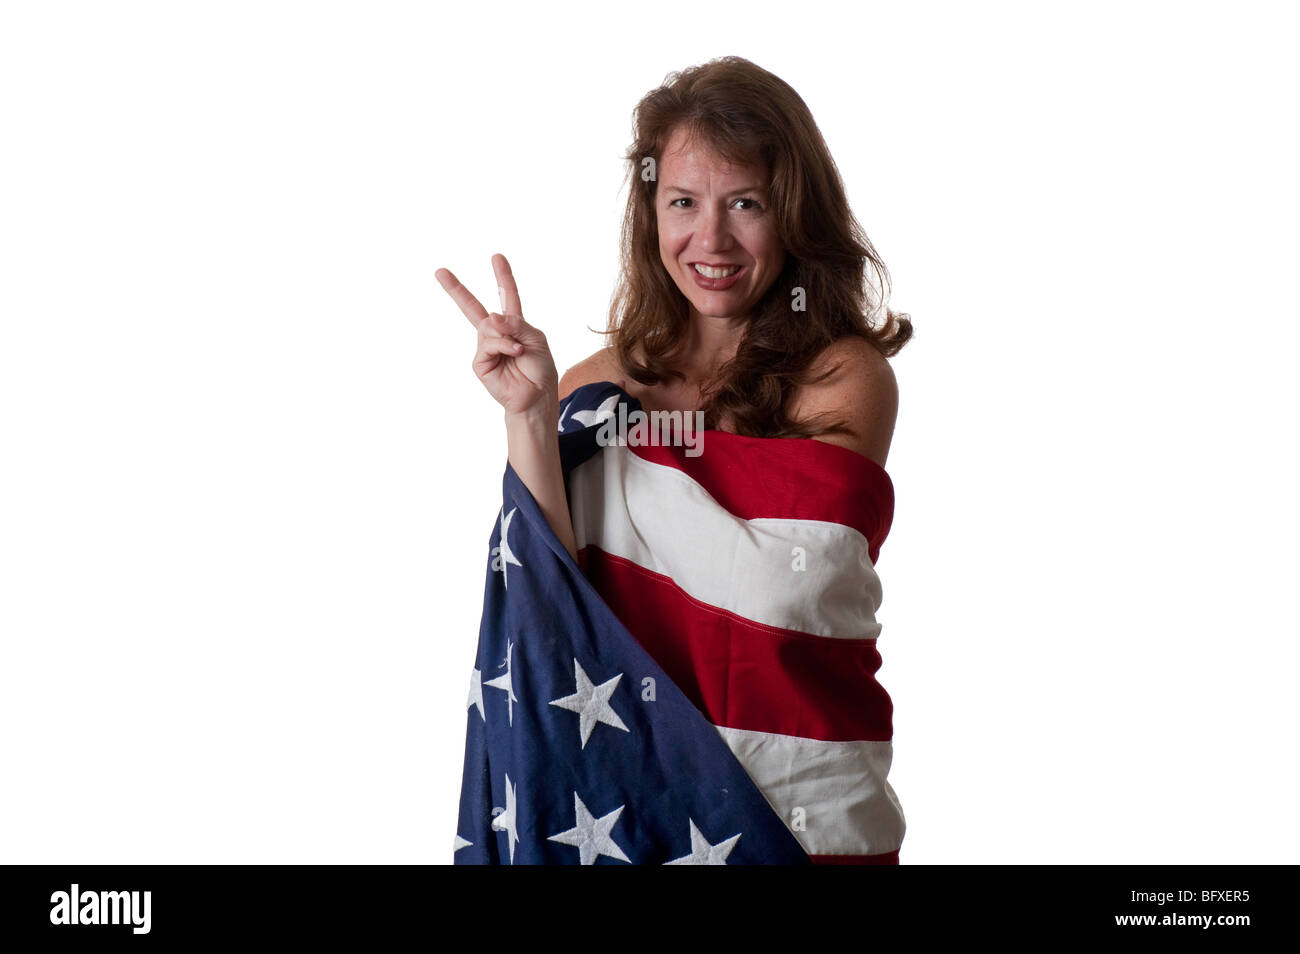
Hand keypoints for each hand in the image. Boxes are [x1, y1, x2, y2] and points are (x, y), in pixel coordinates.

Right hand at [435, 253, 557, 417]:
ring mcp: (486, 348)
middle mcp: (497, 334)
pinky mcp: (480, 362)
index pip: (506, 295)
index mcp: (514, 325)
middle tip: (440, 271)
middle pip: (473, 307)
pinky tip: (514, 354)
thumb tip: (491, 318)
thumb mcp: (535, 339)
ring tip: (518, 350)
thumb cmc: (540, 369)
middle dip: (456, 289)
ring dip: (505, 335)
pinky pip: (488, 344)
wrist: (537, 396)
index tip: (496, 257)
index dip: (502, 276)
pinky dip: (503, 346)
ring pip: (487, 326)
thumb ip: (515, 324)